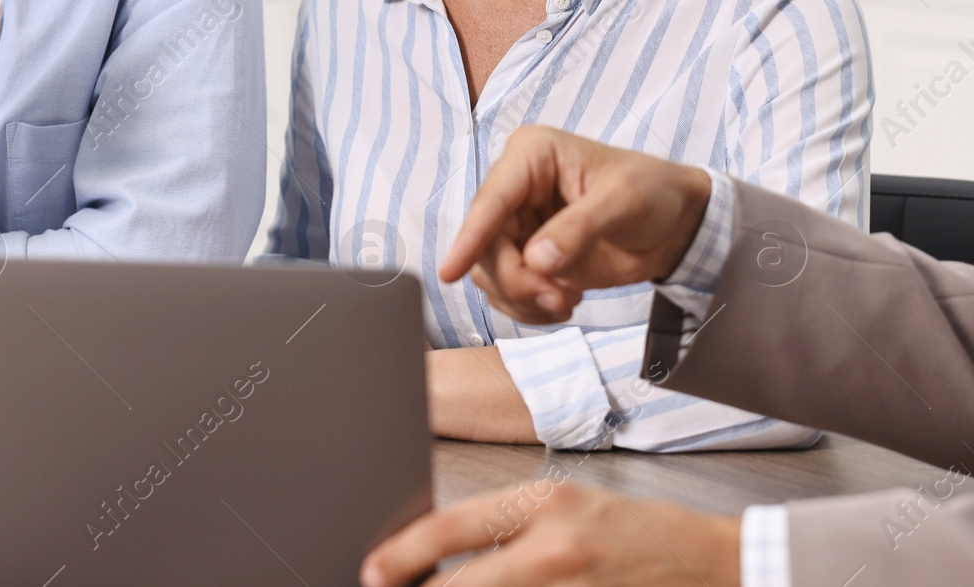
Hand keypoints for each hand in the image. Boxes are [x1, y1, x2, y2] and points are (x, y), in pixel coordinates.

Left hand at [361, 481, 739, 586]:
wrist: (712, 560)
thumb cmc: (630, 530)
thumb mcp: (561, 505)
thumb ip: (501, 525)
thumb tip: (434, 552)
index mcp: (541, 504)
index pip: (448, 529)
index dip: (400, 555)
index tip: (370, 570)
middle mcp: (553, 549)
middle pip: (461, 585)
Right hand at [440, 127, 711, 324]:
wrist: (677, 224)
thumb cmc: (653, 192)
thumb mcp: (622, 201)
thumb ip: (578, 229)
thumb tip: (537, 261)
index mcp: (531, 156)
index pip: (491, 199)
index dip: (470, 237)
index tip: (450, 272)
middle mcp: (515, 190)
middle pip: (487, 244)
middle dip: (518, 280)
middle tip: (559, 299)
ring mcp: (518, 225)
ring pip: (491, 271)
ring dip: (523, 298)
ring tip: (568, 301)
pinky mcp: (527, 258)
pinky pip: (507, 291)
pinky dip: (529, 308)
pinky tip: (563, 304)